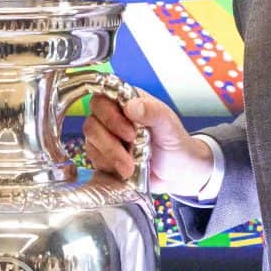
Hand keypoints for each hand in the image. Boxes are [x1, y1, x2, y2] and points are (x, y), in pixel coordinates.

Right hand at [83, 88, 214, 198]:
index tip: (129, 131)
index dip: (109, 115)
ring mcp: (106, 138)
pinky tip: (125, 171)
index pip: (102, 98)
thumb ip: (153, 112)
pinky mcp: (104, 158)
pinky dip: (109, 168)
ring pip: (91, 145)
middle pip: (92, 124)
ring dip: (111, 158)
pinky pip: (95, 162)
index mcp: (127, 102)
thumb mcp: (169, 126)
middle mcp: (111, 117)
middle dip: (110, 143)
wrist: (178, 171)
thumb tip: (131, 106)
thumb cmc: (175, 143)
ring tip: (131, 168)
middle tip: (131, 153)